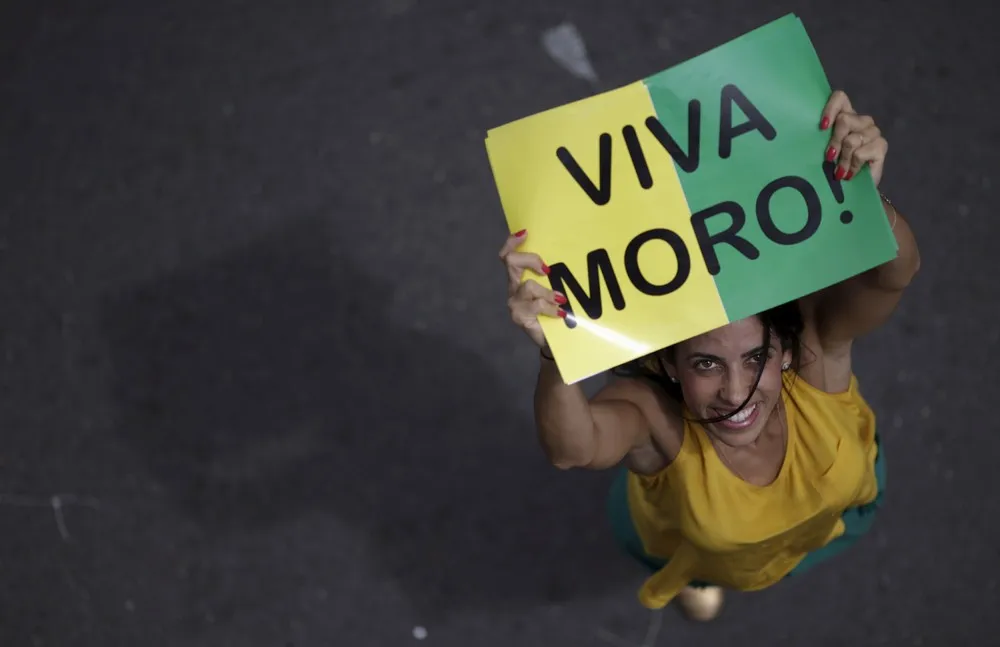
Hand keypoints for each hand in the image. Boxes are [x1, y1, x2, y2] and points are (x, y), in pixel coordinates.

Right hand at [499, 229, 566, 348]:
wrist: (552, 341)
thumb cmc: (553, 311)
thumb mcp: (553, 289)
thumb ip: (554, 275)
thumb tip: (571, 253)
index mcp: (519, 277)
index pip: (508, 255)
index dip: (512, 242)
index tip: (526, 232)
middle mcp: (513, 287)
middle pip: (511, 261)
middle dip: (531, 259)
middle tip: (547, 269)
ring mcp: (514, 302)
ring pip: (528, 285)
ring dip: (548, 292)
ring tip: (561, 300)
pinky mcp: (519, 316)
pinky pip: (536, 305)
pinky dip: (551, 307)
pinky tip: (561, 312)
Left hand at [820, 90, 888, 185]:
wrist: (854, 190)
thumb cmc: (834, 168)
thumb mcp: (823, 152)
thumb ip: (820, 139)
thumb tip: (810, 135)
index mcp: (845, 116)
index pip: (840, 98)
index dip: (830, 109)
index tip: (822, 127)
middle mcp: (861, 120)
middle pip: (845, 119)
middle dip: (834, 141)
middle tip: (829, 158)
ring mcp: (873, 132)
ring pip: (852, 139)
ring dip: (843, 159)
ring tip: (839, 172)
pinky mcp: (881, 146)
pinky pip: (861, 153)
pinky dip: (853, 166)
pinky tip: (850, 174)